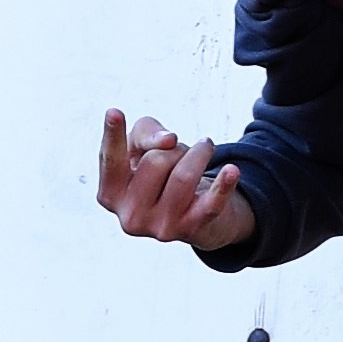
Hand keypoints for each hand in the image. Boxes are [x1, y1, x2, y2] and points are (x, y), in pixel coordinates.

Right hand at [97, 112, 256, 253]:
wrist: (188, 211)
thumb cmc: (158, 172)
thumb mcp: (141, 148)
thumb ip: (144, 133)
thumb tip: (167, 141)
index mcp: (110, 194)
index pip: (112, 161)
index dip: (113, 135)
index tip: (115, 111)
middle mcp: (130, 217)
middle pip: (156, 161)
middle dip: (173, 147)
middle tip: (178, 150)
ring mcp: (160, 227)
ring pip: (183, 176)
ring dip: (199, 153)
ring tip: (205, 147)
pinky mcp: (191, 229)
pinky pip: (211, 204)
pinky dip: (223, 185)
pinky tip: (232, 170)